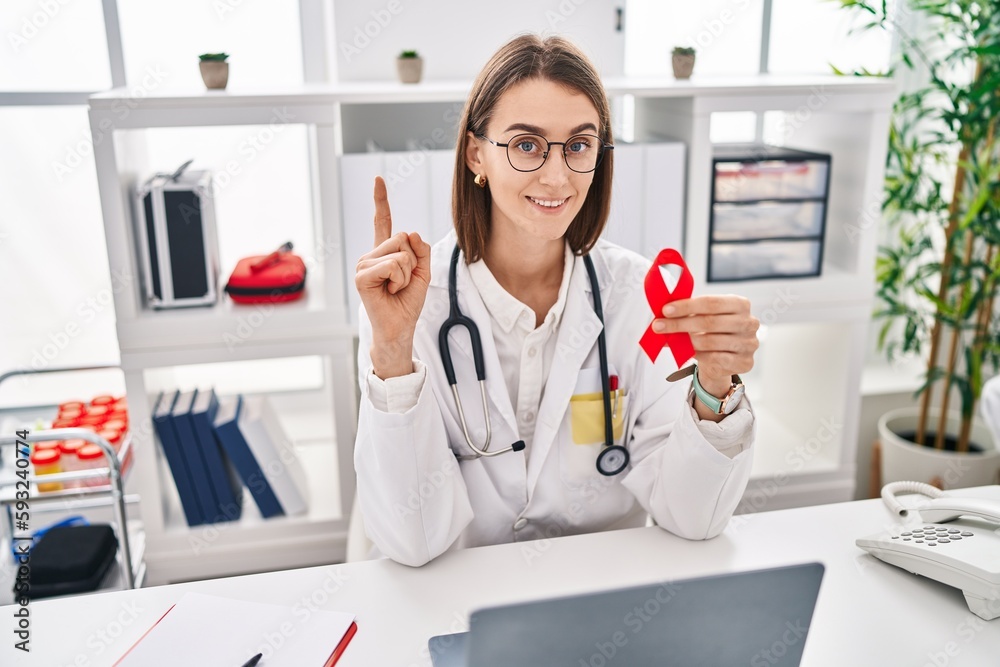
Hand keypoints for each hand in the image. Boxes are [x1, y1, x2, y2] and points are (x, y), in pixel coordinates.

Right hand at [354, 176, 431, 377]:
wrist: (399, 327)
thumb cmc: (408, 303)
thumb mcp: (423, 273)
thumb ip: (421, 250)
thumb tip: (411, 232)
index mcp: (384, 253)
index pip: (382, 222)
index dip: (381, 200)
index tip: (379, 179)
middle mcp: (371, 255)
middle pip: (402, 237)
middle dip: (413, 262)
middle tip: (402, 283)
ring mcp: (363, 264)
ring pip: (400, 252)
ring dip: (407, 273)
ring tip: (395, 289)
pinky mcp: (361, 275)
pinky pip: (393, 265)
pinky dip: (399, 280)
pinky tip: (388, 291)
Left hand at [653, 295, 758, 396]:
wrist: (725, 357)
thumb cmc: (713, 331)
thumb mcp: (704, 316)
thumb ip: (689, 313)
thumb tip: (663, 315)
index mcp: (740, 304)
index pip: (711, 302)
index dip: (686, 306)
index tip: (666, 310)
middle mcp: (749, 322)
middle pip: (709, 322)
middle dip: (680, 324)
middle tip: (658, 326)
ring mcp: (749, 343)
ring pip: (710, 342)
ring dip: (685, 342)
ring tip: (670, 340)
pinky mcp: (745, 362)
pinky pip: (715, 359)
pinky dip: (697, 355)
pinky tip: (686, 352)